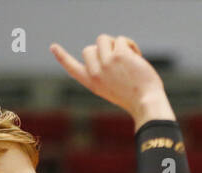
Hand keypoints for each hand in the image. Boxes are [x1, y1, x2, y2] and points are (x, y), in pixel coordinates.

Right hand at [50, 35, 172, 126]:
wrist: (147, 104)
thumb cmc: (137, 99)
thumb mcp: (115, 88)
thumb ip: (107, 72)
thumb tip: (112, 47)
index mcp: (92, 83)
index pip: (73, 68)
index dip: (63, 57)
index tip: (53, 47)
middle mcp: (95, 72)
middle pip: (89, 48)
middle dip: (104, 51)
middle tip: (120, 64)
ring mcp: (106, 62)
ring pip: (103, 39)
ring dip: (116, 44)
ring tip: (128, 58)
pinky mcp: (119, 54)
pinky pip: (121, 39)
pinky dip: (130, 45)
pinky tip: (137, 57)